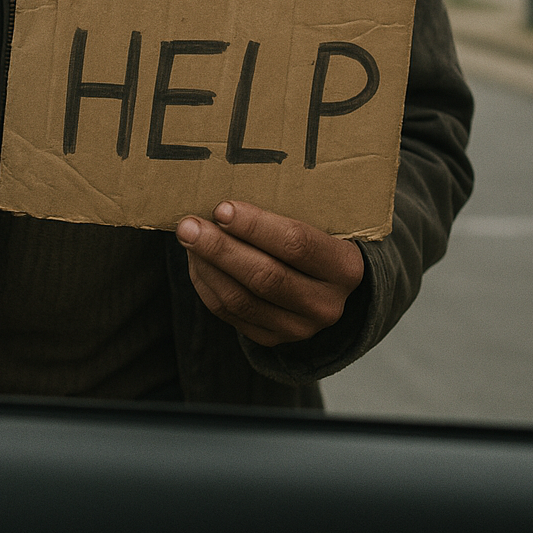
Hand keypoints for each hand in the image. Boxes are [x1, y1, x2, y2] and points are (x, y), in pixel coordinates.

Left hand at [176, 200, 363, 347]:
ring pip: (241, 300)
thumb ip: (288, 209)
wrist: (330, 284)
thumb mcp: (320, 222)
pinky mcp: (271, 338)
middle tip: (189, 225)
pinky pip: (229, 313)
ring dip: (207, 266)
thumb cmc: (318, 238)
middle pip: (265, 277)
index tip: (222, 208)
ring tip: (188, 238)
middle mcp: (326, 304)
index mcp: (344, 268)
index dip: (256, 226)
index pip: (296, 244)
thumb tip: (228, 194)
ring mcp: (298, 328)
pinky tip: (196, 260)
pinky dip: (206, 284)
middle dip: (221, 249)